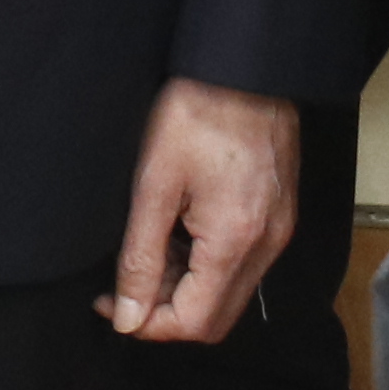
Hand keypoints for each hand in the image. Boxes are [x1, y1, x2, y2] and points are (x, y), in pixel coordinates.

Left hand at [99, 76, 298, 340]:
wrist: (245, 66)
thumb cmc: (196, 113)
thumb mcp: (154, 185)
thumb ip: (141, 257)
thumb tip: (128, 315)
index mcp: (236, 241)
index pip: (195, 323)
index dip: (148, 324)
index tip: (111, 303)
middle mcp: (267, 247)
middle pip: (216, 318)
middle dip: (166, 311)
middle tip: (124, 283)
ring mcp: (277, 232)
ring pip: (228, 293)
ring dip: (185, 287)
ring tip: (148, 248)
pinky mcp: (278, 217)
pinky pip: (241, 265)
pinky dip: (206, 264)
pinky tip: (178, 231)